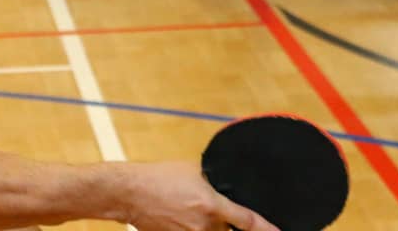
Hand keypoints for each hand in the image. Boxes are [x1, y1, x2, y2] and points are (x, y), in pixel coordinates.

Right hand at [122, 162, 279, 230]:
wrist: (130, 192)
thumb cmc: (160, 177)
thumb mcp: (193, 173)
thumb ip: (213, 186)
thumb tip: (225, 192)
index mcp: (211, 205)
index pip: (248, 222)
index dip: (267, 230)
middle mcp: (203, 226)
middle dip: (224, 224)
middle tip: (204, 209)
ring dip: (207, 227)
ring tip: (188, 211)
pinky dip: (191, 228)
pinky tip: (179, 217)